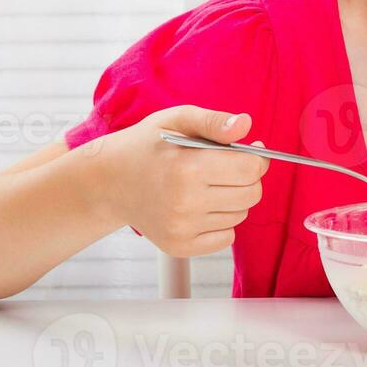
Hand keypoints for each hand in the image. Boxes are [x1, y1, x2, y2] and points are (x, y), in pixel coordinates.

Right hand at [95, 106, 268, 258]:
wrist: (110, 181)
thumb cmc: (148, 145)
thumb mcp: (178, 119)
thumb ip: (215, 121)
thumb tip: (246, 125)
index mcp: (187, 167)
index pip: (251, 169)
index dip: (257, 158)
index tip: (248, 151)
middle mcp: (185, 203)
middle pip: (251, 194)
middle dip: (248, 178)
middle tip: (227, 167)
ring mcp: (181, 228)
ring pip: (240, 215)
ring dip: (233, 199)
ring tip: (206, 184)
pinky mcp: (179, 246)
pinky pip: (226, 238)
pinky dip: (221, 221)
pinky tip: (200, 205)